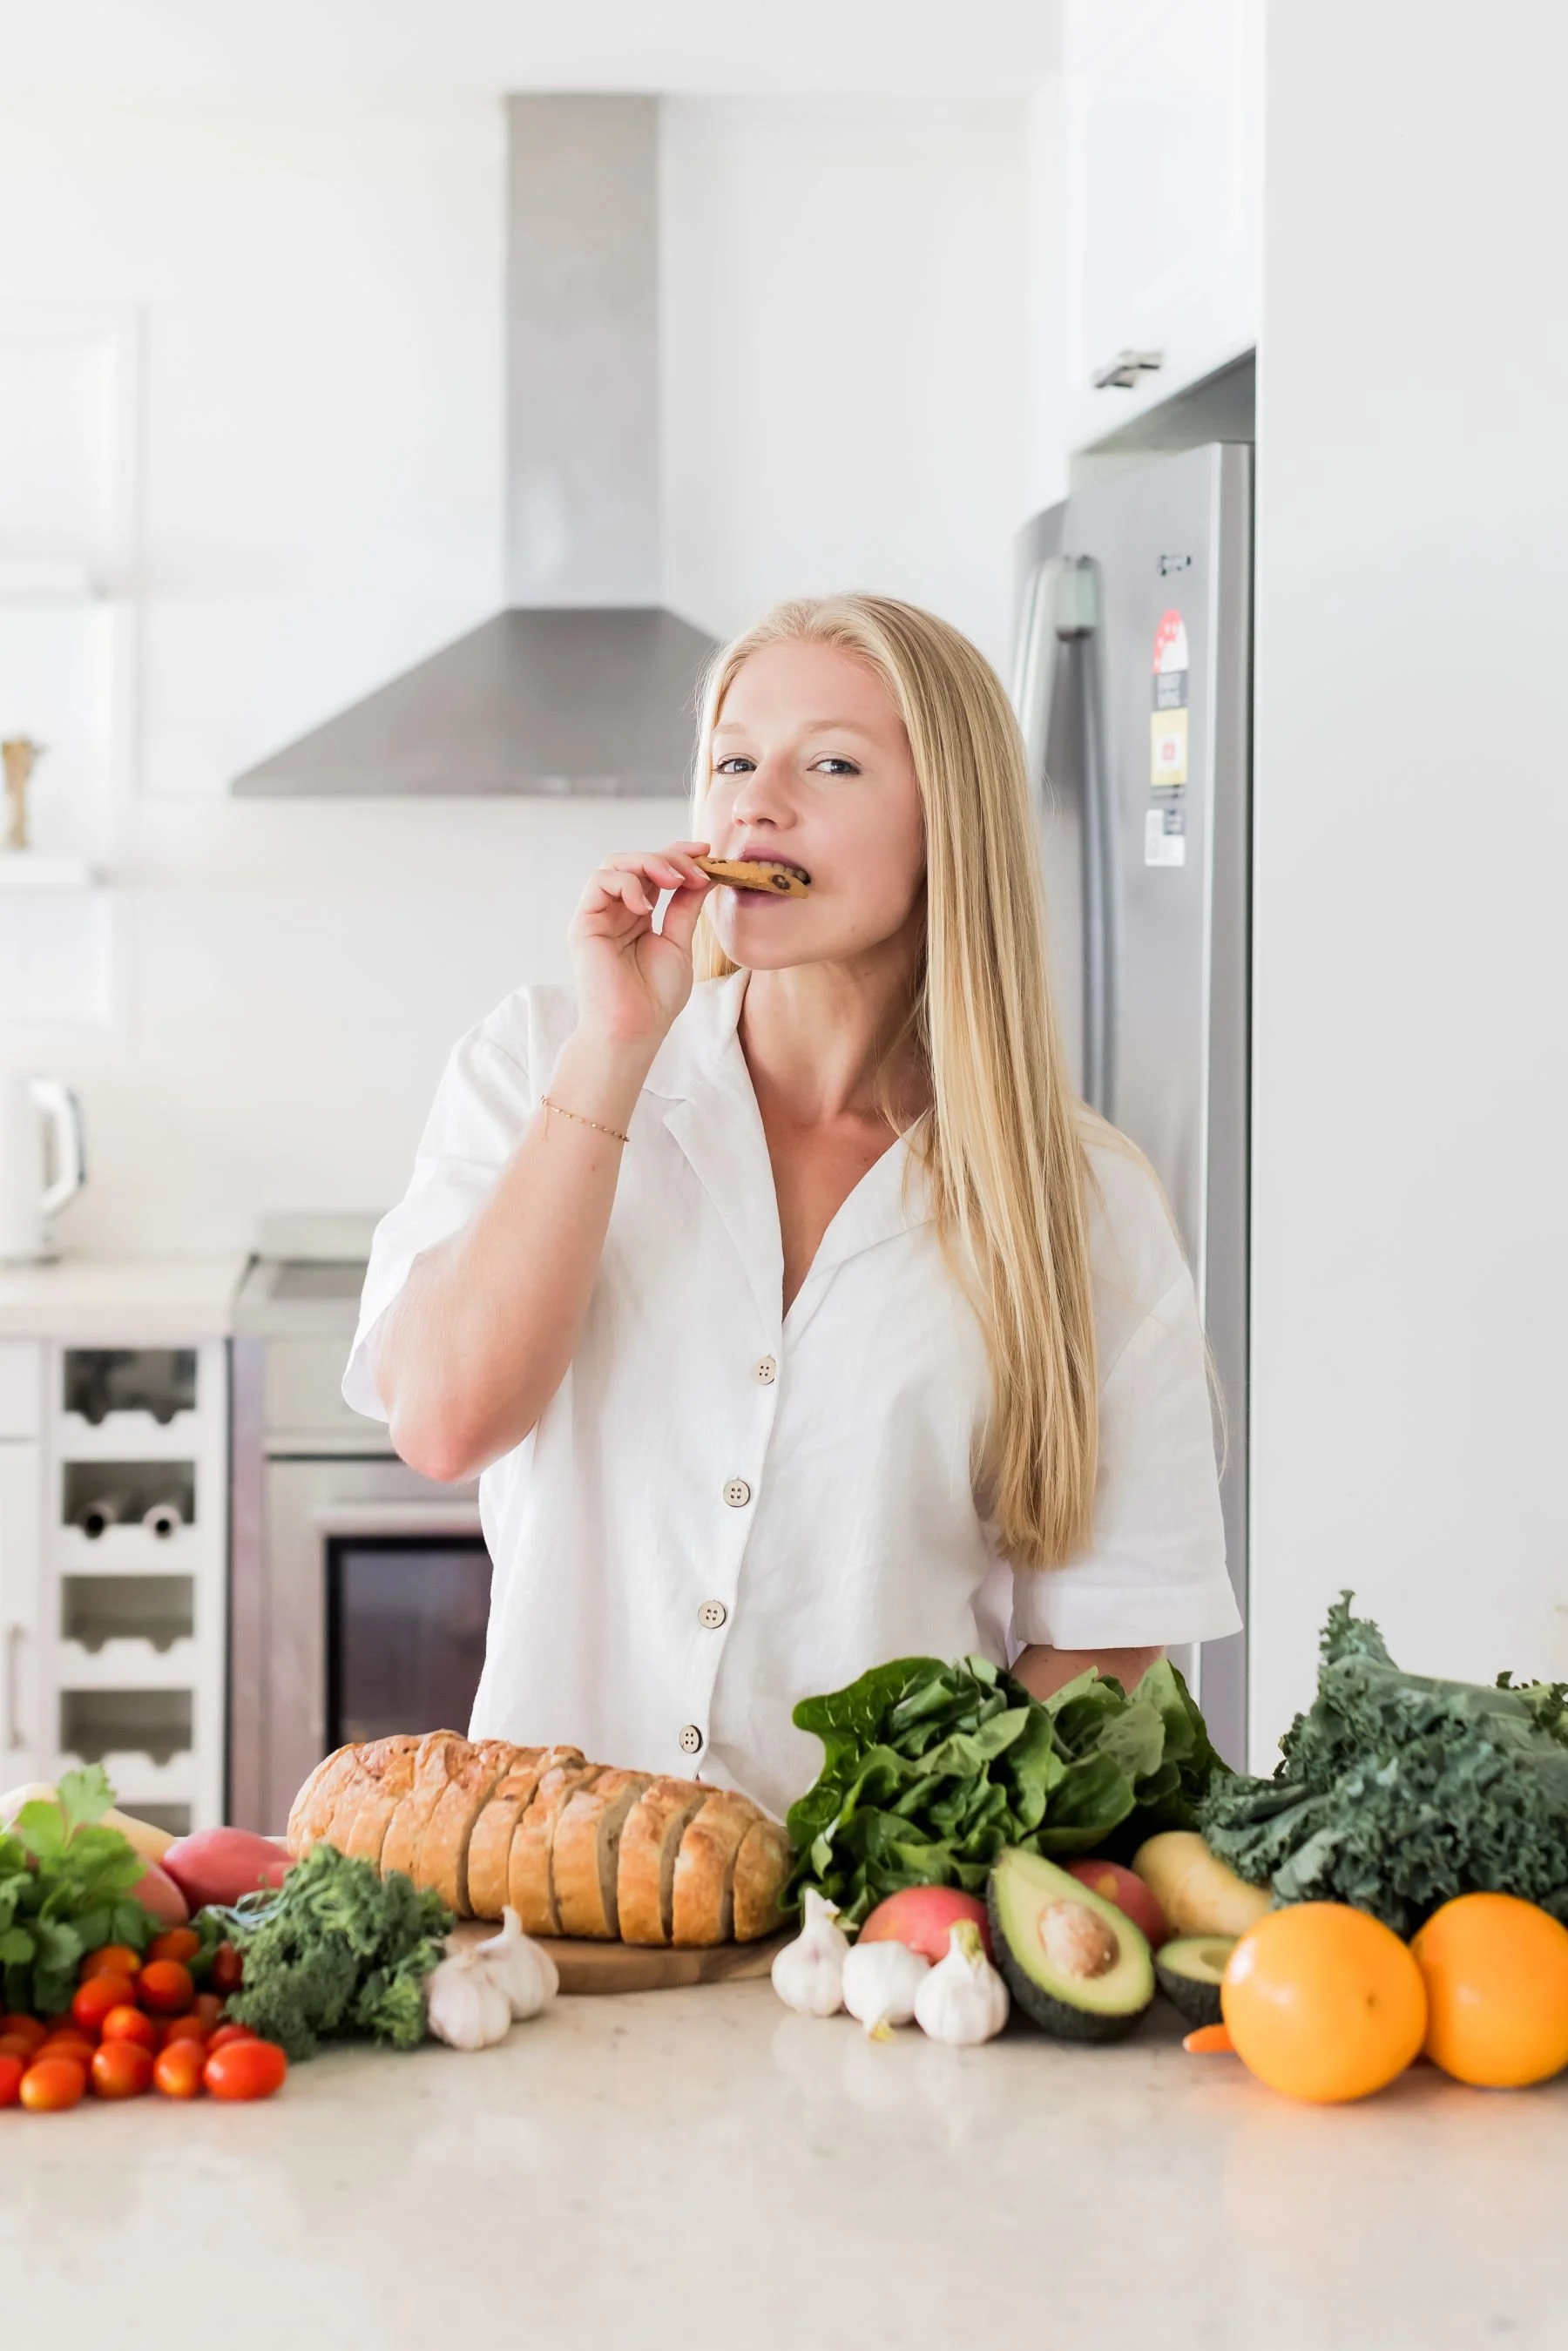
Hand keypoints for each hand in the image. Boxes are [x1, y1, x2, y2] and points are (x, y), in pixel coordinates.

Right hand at [569, 841, 713, 1050]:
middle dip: (669, 858)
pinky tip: (645, 907)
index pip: (654, 871)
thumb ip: (685, 906)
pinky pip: (601, 881)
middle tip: (696, 871)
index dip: (678, 855)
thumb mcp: (679, 942)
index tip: (707, 852)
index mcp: (638, 916)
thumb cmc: (655, 996)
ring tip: (674, 882)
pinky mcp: (584, 922)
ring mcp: (599, 915)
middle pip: (636, 861)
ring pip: (616, 863)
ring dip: (649, 863)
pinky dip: (627, 884)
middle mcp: (617, 911)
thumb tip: (702, 874)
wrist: (634, 1028)